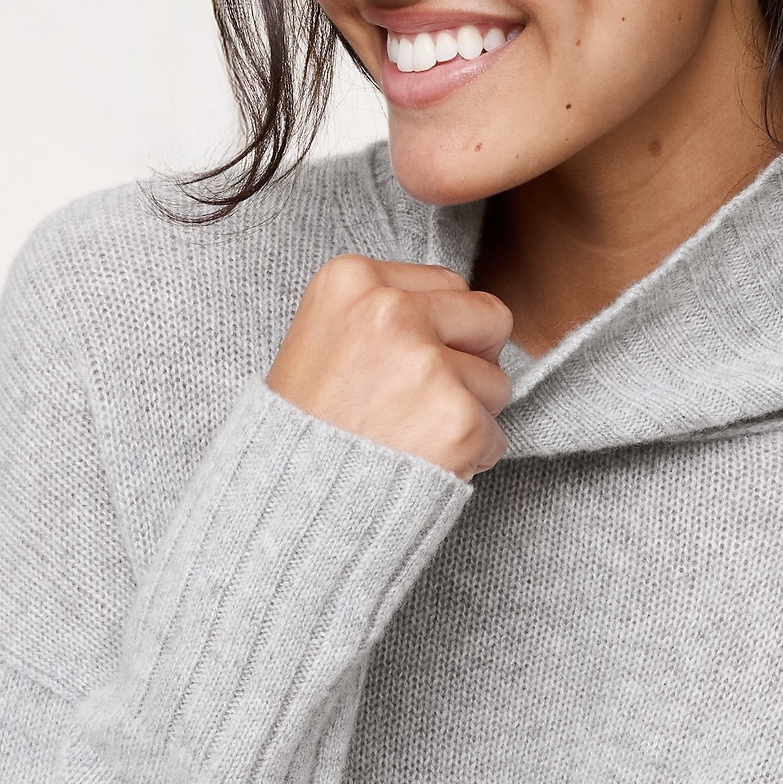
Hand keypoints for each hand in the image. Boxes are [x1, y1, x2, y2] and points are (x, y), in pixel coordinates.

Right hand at [266, 256, 512, 480]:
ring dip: (466, 415)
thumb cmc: (306, 426)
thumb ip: (387, 311)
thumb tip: (464, 313)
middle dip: (469, 361)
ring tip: (409, 436)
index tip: (397, 366)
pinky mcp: (457, 420)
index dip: (437, 331)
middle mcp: (390, 311)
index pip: (450, 285)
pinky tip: (422, 464)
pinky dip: (470, 459)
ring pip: (497, 381)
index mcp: (353, 279)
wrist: (285, 504)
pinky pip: (497, 436)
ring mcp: (426, 366)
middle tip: (415, 401)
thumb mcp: (325, 335)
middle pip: (489, 319)